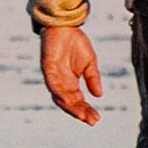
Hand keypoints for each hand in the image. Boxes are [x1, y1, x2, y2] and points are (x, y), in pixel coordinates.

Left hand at [37, 3, 103, 130]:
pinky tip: (67, 99)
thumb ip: (93, 78)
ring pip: (60, 97)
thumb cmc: (75, 43)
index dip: (86, 110)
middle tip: (91, 121)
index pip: (78, 101)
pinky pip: (52, 84)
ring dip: (70, 107)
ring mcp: (53, 77)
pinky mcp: (47, 68)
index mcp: (71, 82)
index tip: (96, 119)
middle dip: (80, 112)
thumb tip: (99, 95)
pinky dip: (59, 93)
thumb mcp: (89, 63)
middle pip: (69, 102)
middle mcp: (61, 83)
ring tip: (82, 115)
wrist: (65, 26)